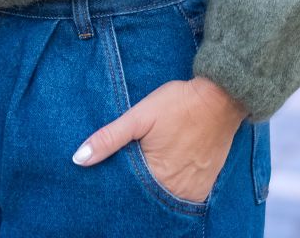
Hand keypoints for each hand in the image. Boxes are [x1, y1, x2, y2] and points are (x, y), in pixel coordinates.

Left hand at [71, 76, 248, 202]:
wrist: (221, 96)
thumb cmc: (179, 103)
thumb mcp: (139, 116)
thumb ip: (109, 138)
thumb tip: (78, 159)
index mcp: (157, 177)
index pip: (130, 197)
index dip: (120, 192)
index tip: (113, 185)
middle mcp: (177, 191)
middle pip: (150, 202)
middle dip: (138, 194)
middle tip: (132, 178)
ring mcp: (195, 189)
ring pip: (168, 201)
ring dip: (157, 193)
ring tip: (150, 176)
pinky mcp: (208, 183)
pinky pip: (187, 198)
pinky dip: (175, 191)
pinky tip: (168, 177)